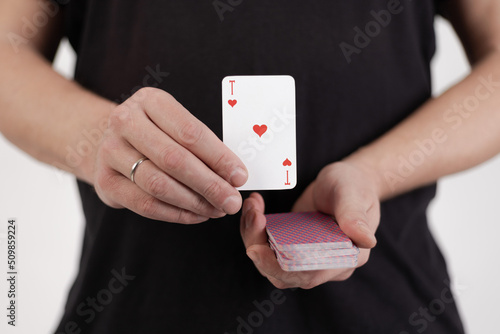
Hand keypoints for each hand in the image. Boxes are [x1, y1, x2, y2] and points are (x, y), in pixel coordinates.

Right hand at [92, 88, 247, 223]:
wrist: (108, 139)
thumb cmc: (155, 133)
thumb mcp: (175, 124)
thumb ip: (202, 145)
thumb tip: (234, 176)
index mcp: (150, 101)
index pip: (191, 132)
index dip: (219, 158)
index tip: (239, 177)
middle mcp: (125, 122)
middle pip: (174, 160)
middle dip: (209, 185)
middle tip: (232, 201)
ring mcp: (110, 151)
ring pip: (159, 185)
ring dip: (194, 202)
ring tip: (216, 209)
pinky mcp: (104, 181)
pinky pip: (145, 204)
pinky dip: (176, 214)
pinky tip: (196, 215)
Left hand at [240, 161, 379, 288]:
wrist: (347, 181)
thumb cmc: (354, 186)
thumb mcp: (353, 194)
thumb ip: (354, 216)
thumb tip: (367, 240)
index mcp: (346, 258)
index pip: (309, 275)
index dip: (280, 268)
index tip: (257, 249)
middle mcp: (324, 264)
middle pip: (283, 273)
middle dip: (260, 249)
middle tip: (253, 217)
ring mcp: (306, 256)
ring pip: (271, 263)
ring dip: (254, 237)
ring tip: (252, 208)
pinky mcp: (292, 245)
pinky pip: (268, 248)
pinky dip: (255, 230)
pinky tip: (254, 208)